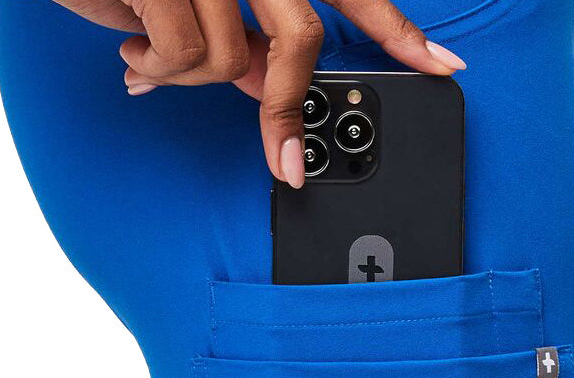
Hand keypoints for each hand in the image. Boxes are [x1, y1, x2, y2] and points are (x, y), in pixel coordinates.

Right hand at [53, 0, 465, 187]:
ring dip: (187, 79)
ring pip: (232, 59)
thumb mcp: (192, 1)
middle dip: (287, 111)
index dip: (397, 29)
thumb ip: (240, 35)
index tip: (440, 67)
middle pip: (302, 37)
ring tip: (147, 60)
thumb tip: (270, 86)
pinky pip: (186, 57)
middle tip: (282, 165)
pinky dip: (159, 70)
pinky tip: (132, 53)